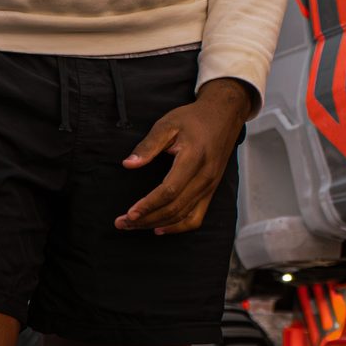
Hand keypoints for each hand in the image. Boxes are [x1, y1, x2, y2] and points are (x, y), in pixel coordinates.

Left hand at [117, 78, 252, 234]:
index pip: (169, 190)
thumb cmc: (193, 119)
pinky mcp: (210, 191)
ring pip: (183, 216)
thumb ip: (148, 145)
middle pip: (174, 208)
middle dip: (146, 219)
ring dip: (157, 224)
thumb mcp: (168, 124)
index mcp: (194, 158)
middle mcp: (204, 177)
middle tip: (122, 223)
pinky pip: (196, 217)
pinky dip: (178, 227)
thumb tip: (128, 164)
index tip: (129, 214)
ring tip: (134, 226)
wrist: (223, 117)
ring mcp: (210, 187)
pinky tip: (159, 228)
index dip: (148, 205)